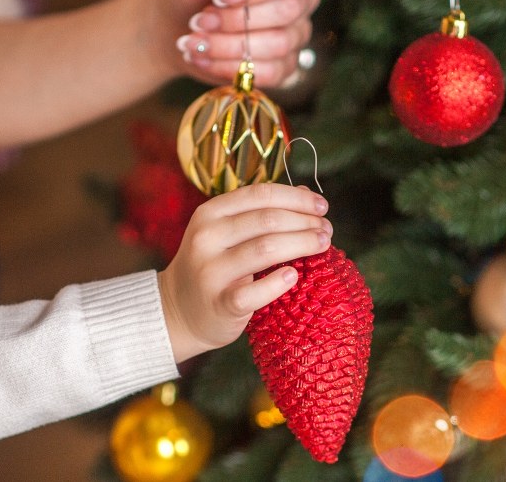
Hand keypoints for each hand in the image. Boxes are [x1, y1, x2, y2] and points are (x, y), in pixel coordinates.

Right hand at [157, 183, 331, 362]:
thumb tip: (305, 194)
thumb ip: (261, 212)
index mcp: (210, 213)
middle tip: (327, 229)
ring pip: (265, 249)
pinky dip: (277, 283)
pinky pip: (253, 292)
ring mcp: (210, 271)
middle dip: (305, 222)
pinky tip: (293, 276)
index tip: (322, 206)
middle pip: (267, 220)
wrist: (178, 311)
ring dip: (301, 244)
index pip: (261, 194)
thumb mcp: (226, 233)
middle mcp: (206, 237)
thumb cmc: (214, 266)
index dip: (296, 198)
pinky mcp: (219, 302)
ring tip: (322, 244)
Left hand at [162, 0, 319, 87]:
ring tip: (195, 40)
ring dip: (228, 45)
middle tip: (200, 20)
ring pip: (277, 45)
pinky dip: (229, 68)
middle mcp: (300, 1)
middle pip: (288, 11)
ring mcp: (295, 37)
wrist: (179, 26)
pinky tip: (203, 58)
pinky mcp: (283, 68)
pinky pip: (269, 73)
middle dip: (237, 19)